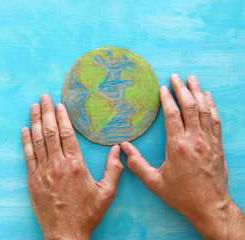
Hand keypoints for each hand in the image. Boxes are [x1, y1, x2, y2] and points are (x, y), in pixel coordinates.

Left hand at [21, 94, 123, 239]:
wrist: (66, 233)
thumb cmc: (87, 214)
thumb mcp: (107, 193)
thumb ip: (114, 169)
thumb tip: (118, 150)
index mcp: (76, 165)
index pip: (67, 134)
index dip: (62, 117)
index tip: (59, 104)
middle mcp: (58, 165)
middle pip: (50, 132)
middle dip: (46, 112)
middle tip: (43, 97)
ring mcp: (43, 172)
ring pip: (38, 141)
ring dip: (35, 122)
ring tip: (33, 107)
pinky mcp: (33, 180)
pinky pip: (28, 156)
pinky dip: (25, 142)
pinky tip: (25, 129)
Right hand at [121, 74, 244, 238]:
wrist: (209, 207)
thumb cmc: (181, 195)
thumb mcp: (154, 182)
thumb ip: (136, 164)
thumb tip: (123, 148)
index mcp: (177, 146)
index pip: (173, 115)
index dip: (168, 98)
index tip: (163, 87)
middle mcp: (195, 140)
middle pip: (190, 107)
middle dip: (182, 89)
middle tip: (176, 77)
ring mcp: (209, 142)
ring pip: (205, 110)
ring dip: (198, 92)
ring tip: (193, 79)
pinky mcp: (218, 146)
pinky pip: (215, 120)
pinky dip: (212, 106)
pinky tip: (208, 97)